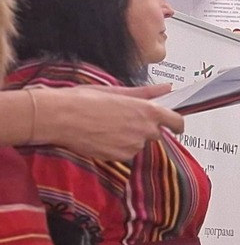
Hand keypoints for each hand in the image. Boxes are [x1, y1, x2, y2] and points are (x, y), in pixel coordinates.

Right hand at [17, 83, 183, 161]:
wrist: (58, 117)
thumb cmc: (83, 100)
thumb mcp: (116, 91)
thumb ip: (145, 92)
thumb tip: (166, 88)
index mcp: (146, 110)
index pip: (176, 121)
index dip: (176, 124)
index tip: (174, 125)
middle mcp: (144, 130)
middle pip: (155, 133)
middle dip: (144, 128)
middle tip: (122, 119)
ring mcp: (133, 145)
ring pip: (139, 143)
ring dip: (129, 137)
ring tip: (106, 125)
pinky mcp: (120, 156)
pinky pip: (126, 153)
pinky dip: (117, 146)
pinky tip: (101, 136)